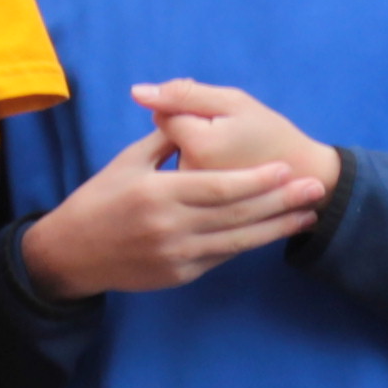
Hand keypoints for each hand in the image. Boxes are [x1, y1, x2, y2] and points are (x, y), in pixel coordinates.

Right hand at [20, 120, 320, 296]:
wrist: (72, 253)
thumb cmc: (99, 199)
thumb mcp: (127, 162)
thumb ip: (165, 139)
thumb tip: (193, 111)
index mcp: (158, 193)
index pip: (219, 187)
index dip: (256, 180)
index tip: (285, 169)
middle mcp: (171, 227)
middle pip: (237, 215)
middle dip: (281, 203)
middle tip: (315, 191)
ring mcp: (177, 256)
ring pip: (237, 242)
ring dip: (276, 229)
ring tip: (307, 216)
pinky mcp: (179, 276)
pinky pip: (221, 257)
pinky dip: (247, 244)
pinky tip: (271, 232)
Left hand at [134, 79, 336, 198]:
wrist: (303, 180)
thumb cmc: (269, 134)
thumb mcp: (234, 103)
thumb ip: (185, 95)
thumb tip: (137, 92)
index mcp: (199, 144)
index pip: (164, 116)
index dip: (186, 113)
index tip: (213, 120)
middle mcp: (190, 177)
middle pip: (164, 143)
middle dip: (187, 137)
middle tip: (222, 142)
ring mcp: (193, 204)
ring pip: (171, 168)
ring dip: (188, 159)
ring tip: (226, 161)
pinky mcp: (198, 218)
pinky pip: (181, 193)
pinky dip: (193, 182)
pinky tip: (218, 179)